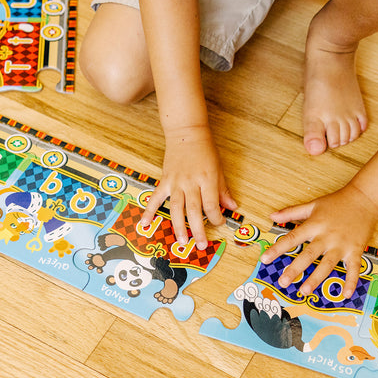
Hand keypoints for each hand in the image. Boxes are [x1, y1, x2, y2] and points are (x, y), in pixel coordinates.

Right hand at [140, 125, 236, 248]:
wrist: (186, 133)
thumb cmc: (205, 151)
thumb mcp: (218, 169)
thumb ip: (223, 190)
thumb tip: (232, 207)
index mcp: (207, 179)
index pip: (212, 205)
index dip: (217, 218)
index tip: (220, 223)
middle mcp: (191, 182)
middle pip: (194, 211)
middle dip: (198, 229)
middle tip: (201, 244)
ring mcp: (176, 182)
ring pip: (176, 208)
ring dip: (179, 226)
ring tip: (182, 241)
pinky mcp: (165, 181)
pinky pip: (155, 199)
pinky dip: (149, 212)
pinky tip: (145, 224)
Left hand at [262, 183, 377, 298]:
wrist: (366, 198)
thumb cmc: (337, 202)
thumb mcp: (313, 205)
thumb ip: (291, 212)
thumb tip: (272, 216)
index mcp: (314, 225)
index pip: (292, 238)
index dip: (277, 249)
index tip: (264, 259)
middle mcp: (327, 237)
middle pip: (308, 255)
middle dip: (295, 269)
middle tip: (283, 282)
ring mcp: (342, 245)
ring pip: (327, 265)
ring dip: (316, 279)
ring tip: (304, 291)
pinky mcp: (355, 250)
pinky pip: (353, 268)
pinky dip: (351, 281)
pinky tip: (345, 295)